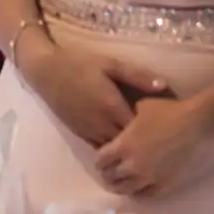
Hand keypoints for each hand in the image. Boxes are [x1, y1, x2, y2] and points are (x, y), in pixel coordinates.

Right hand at [16, 31, 168, 147]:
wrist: (46, 72)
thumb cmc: (80, 63)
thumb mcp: (110, 64)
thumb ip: (137, 76)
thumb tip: (165, 86)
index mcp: (112, 107)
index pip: (139, 129)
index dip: (154, 131)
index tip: (167, 126)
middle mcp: (102, 125)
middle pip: (128, 144)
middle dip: (142, 144)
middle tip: (159, 140)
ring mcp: (90, 132)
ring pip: (114, 150)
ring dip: (127, 150)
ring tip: (144, 146)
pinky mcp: (80, 134)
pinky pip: (101, 148)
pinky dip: (112, 149)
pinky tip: (123, 146)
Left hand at [94, 96, 213, 198]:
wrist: (195, 123)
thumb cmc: (168, 111)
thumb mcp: (141, 107)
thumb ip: (126, 117)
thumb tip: (123, 121)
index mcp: (123, 146)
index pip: (101, 161)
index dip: (101, 159)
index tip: (104, 157)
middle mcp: (132, 165)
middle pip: (110, 178)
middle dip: (109, 173)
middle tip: (112, 170)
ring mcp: (148, 178)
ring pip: (126, 190)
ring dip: (122, 185)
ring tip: (123, 181)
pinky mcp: (163, 185)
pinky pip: (145, 195)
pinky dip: (139, 192)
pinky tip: (140, 186)